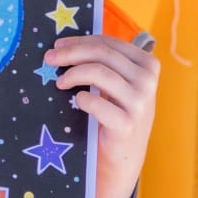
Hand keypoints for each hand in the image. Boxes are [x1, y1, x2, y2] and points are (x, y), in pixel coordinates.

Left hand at [44, 34, 159, 197]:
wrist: (123, 157)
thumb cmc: (115, 113)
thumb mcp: (116, 84)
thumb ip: (102, 62)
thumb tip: (62, 45)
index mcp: (147, 64)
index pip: (109, 43)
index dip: (79, 41)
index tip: (57, 45)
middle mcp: (148, 81)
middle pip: (102, 54)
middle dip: (71, 53)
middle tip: (49, 59)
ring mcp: (141, 103)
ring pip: (99, 73)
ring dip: (73, 74)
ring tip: (59, 82)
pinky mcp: (127, 125)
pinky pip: (97, 103)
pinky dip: (82, 99)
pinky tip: (76, 101)